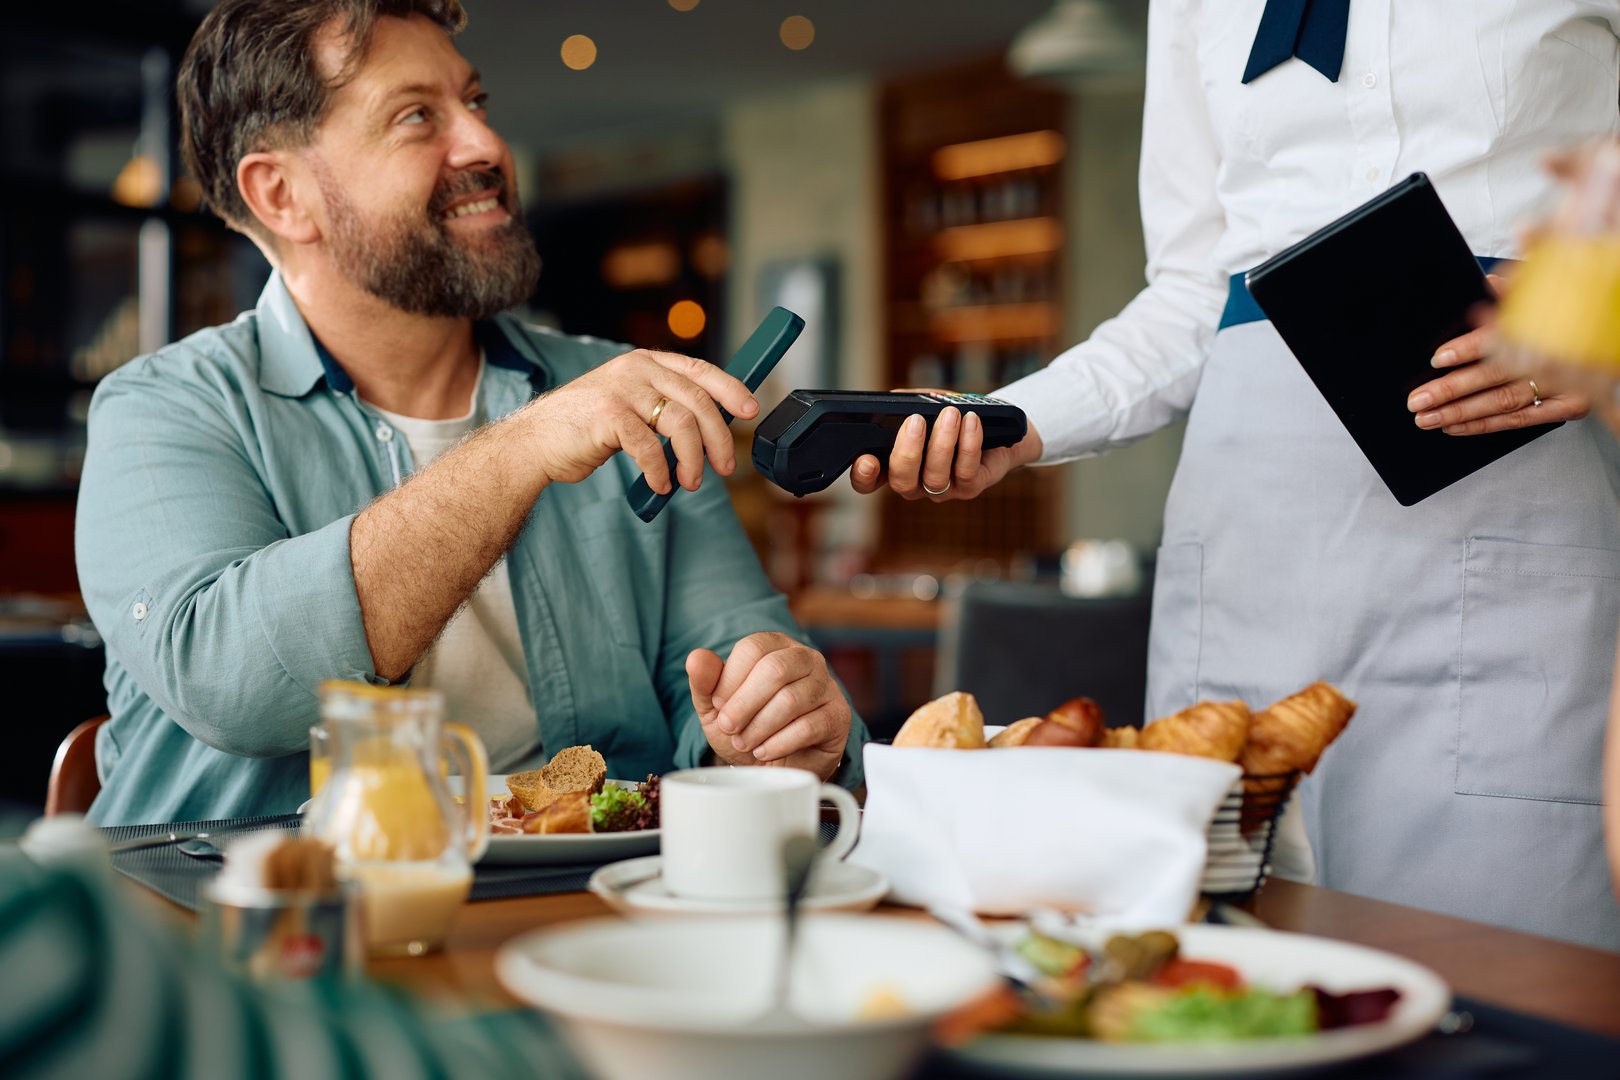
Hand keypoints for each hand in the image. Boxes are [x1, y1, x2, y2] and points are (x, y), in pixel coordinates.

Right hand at [525, 349, 757, 492]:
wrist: (535, 442)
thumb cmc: (585, 429)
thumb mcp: (629, 405)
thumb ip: (661, 406)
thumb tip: (707, 428)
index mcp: (645, 363)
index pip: (700, 370)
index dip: (731, 389)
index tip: (751, 411)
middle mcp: (635, 369)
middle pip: (697, 400)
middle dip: (718, 438)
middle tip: (726, 467)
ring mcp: (621, 389)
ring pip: (680, 423)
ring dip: (693, 459)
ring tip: (691, 483)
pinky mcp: (607, 415)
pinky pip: (649, 447)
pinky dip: (660, 471)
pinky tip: (659, 485)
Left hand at [686, 632, 849, 779]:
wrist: (774, 764)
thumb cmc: (747, 727)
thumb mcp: (716, 707)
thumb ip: (705, 682)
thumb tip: (696, 658)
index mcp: (776, 645)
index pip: (753, 648)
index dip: (729, 680)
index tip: (718, 705)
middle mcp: (806, 658)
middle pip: (775, 670)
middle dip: (744, 704)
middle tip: (728, 728)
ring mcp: (826, 686)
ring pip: (791, 700)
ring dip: (759, 727)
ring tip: (745, 743)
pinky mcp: (837, 716)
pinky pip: (808, 726)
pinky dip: (778, 743)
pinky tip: (764, 751)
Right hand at [848, 398, 1044, 500]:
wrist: (995, 429)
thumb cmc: (950, 417)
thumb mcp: (922, 407)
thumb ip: (903, 406)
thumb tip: (893, 400)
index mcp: (894, 467)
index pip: (869, 481)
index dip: (863, 476)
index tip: (866, 459)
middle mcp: (915, 484)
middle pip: (901, 482)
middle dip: (907, 452)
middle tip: (915, 421)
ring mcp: (942, 490)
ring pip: (935, 476)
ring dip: (942, 442)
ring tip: (950, 414)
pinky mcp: (969, 488)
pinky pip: (966, 470)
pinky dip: (968, 444)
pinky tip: (970, 421)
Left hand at [1408, 275, 1590, 434]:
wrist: (1617, 341)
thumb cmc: (1577, 314)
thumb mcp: (1553, 292)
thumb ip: (1519, 288)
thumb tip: (1491, 281)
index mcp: (1547, 327)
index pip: (1501, 338)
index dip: (1467, 349)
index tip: (1438, 357)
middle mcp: (1555, 358)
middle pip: (1495, 375)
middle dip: (1451, 390)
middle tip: (1418, 399)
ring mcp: (1564, 386)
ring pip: (1503, 402)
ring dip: (1460, 412)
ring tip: (1427, 418)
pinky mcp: (1570, 407)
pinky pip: (1521, 421)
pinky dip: (1485, 425)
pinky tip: (1456, 427)